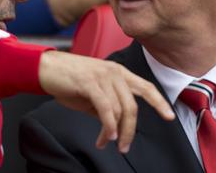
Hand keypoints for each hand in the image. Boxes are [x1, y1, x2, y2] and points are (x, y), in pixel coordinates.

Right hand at [38, 51, 174, 153]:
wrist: (45, 68)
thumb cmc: (68, 80)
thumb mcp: (93, 93)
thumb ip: (107, 105)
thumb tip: (115, 124)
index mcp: (118, 72)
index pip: (146, 87)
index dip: (159, 102)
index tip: (169, 116)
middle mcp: (114, 72)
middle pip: (133, 106)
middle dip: (130, 131)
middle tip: (124, 147)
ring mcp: (102, 76)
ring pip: (119, 110)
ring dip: (114, 132)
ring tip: (105, 142)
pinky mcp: (89, 83)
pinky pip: (105, 108)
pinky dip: (108, 125)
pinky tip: (106, 135)